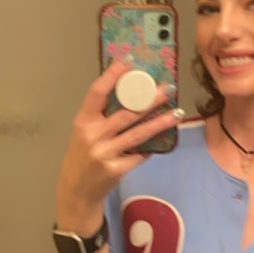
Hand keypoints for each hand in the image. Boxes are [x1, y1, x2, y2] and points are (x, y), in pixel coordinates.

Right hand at [56, 60, 182, 230]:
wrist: (75, 192)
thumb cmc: (83, 154)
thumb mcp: (85, 131)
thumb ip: (103, 114)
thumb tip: (133, 91)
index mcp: (83, 121)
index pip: (97, 92)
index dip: (113, 75)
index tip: (130, 60)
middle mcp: (93, 135)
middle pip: (126, 112)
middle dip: (150, 99)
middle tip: (169, 87)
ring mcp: (105, 153)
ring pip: (139, 133)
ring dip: (161, 122)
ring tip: (178, 112)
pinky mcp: (116, 169)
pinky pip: (140, 154)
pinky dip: (150, 147)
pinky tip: (161, 141)